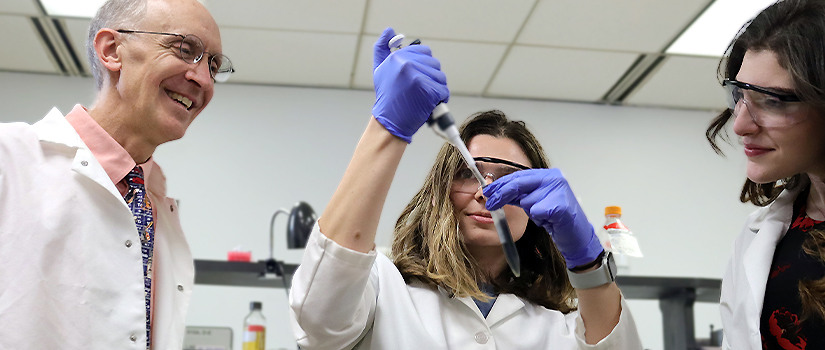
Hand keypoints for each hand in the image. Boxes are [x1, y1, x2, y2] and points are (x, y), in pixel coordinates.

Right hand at [371, 27, 449, 142]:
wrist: (389, 122)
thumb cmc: (387, 98)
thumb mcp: (380, 70)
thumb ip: (383, 48)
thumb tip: (389, 30)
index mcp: (397, 57)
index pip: (424, 51)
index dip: (423, 65)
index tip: (416, 78)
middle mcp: (407, 64)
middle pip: (434, 64)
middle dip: (430, 78)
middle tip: (418, 91)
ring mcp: (418, 77)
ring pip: (440, 77)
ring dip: (436, 89)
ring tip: (423, 98)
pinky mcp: (428, 90)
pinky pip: (444, 90)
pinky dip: (440, 99)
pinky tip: (428, 104)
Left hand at [483, 168, 603, 268]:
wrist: (577, 236)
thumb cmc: (557, 219)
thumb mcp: (534, 203)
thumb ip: (518, 195)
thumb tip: (496, 192)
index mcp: (549, 175)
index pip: (519, 175)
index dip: (501, 184)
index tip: (488, 191)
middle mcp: (554, 179)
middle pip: (519, 183)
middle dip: (502, 194)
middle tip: (490, 202)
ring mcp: (559, 191)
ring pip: (527, 200)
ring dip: (531, 212)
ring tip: (544, 216)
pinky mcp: (560, 205)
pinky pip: (536, 212)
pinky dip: (539, 219)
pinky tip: (549, 221)